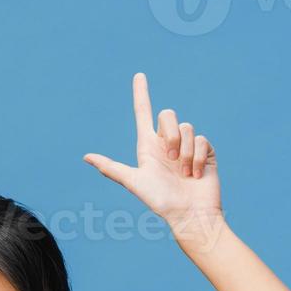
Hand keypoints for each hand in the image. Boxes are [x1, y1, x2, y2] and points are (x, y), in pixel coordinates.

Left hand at [82, 72, 226, 248]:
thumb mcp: (134, 182)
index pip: (143, 113)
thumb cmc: (161, 202)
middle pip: (168, 115)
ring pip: (186, 127)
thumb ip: (111, 168)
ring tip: (184, 173)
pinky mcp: (205, 151)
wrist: (190, 215)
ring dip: (185, 152)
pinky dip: (197, 157)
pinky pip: (202, 139)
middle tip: (170, 160)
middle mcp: (167, 143)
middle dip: (170, 135)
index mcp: (148, 147)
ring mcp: (187, 147)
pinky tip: (196, 174)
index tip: (138, 75)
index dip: (141, 94)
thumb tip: (86, 157)